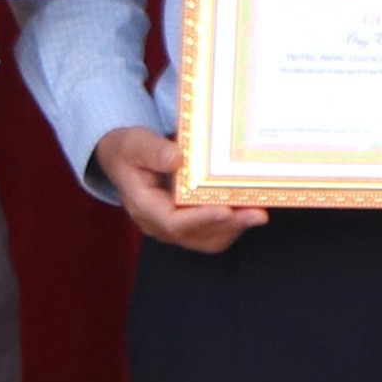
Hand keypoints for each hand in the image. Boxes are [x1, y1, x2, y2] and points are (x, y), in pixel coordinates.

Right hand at [93, 124, 263, 253]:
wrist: (123, 158)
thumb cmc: (128, 150)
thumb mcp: (134, 143)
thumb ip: (152, 150)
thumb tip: (176, 158)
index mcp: (144, 207)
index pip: (173, 222)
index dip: (201, 218)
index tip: (225, 210)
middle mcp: (159, 224)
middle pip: (197, 235)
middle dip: (229, 226)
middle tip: (257, 214)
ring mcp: (174, 227)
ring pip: (208, 238)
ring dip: (235, 228)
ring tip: (258, 213)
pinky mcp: (188, 224)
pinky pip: (213, 231)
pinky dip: (232, 224)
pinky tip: (249, 208)